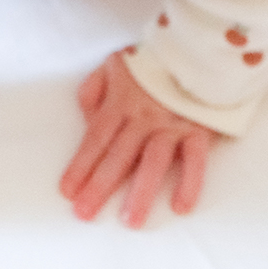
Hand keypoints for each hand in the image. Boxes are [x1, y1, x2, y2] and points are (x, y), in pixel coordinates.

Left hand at [60, 51, 215, 226]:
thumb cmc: (153, 60)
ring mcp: (173, 124)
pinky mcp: (200, 128)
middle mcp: (144, 116)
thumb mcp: (114, 63)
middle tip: (85, 213)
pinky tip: (180, 207)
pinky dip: (190, 182)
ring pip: (154, 161)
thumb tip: (86, 118)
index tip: (67, 191)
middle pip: (119, 155)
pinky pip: (196, 160)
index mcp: (121, 100)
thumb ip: (94, 88)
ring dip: (141, 192)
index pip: (96, 138)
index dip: (81, 165)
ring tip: (130, 220)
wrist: (199, 47)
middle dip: (100, 185)